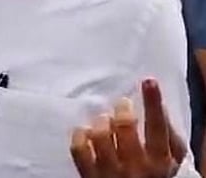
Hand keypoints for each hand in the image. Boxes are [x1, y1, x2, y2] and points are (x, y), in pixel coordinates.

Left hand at [70, 79, 186, 177]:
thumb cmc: (154, 174)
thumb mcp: (171, 160)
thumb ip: (168, 136)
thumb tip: (158, 106)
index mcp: (159, 161)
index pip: (157, 127)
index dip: (153, 102)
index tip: (148, 81)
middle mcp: (136, 166)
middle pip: (124, 126)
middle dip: (122, 109)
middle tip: (122, 105)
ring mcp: (110, 172)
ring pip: (99, 135)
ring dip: (101, 121)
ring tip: (105, 121)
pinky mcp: (89, 176)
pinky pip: (78, 149)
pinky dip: (80, 135)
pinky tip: (86, 133)